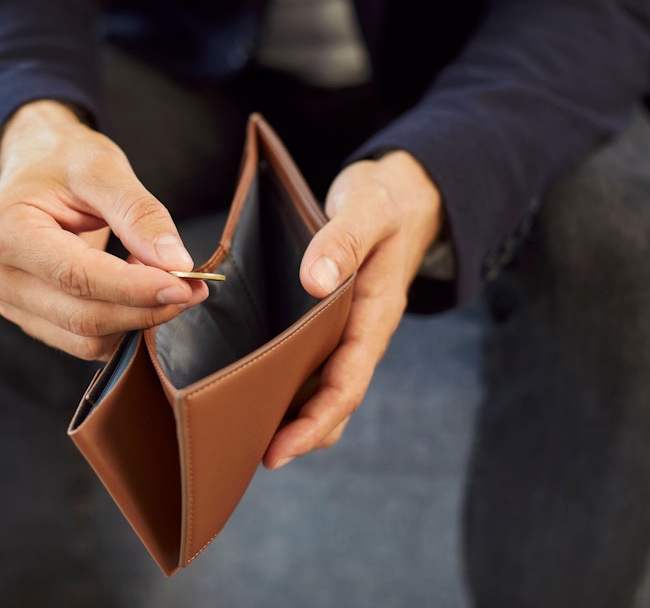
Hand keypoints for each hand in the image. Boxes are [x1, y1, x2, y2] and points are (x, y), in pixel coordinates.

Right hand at [0, 100, 207, 360]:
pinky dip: (123, 325)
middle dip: (145, 308)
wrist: (35, 165)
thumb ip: (140, 214)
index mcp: (4, 230)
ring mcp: (10, 302)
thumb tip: (177, 263)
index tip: (183, 284)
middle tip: (193, 287)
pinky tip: (141, 293)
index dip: (134, 288)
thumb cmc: (64, 161)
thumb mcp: (104, 168)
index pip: (77, 276)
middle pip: (82, 316)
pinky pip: (84, 342)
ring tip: (169, 282)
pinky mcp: (31, 318)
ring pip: (85, 339)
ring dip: (138, 319)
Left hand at [263, 150, 442, 468]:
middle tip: (252, 455)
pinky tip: (253, 390)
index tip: (282, 447)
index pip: (349, 383)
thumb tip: (315, 282)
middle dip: (300, 433)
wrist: (402, 194)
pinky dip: (287, 383)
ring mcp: (347, 330)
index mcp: (375, 315)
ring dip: (292, 415)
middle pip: (335, 400)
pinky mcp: (331, 322)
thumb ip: (343, 242)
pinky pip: (312, 363)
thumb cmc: (385, 202)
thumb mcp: (367, 210)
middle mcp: (362, 332)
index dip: (316, 421)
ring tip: (247, 436)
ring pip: (323, 387)